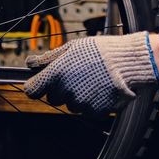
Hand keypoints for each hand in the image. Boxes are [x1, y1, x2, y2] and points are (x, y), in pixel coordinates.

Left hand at [23, 32, 158, 114]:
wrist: (127, 62)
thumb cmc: (100, 51)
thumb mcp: (73, 47)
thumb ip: (49, 57)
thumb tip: (30, 63)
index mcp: (56, 74)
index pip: (32, 90)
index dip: (35, 86)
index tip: (40, 82)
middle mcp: (65, 91)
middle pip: (52, 97)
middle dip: (60, 88)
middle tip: (76, 74)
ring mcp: (79, 103)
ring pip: (70, 104)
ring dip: (77, 95)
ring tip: (91, 79)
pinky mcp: (93, 112)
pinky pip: (85, 110)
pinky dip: (91, 102)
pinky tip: (99, 88)